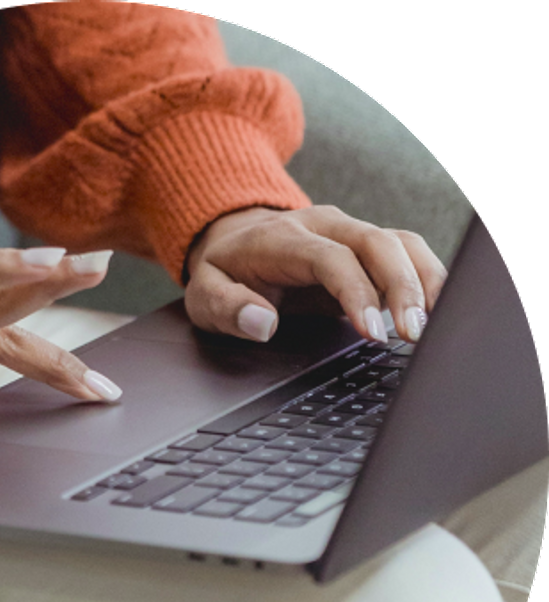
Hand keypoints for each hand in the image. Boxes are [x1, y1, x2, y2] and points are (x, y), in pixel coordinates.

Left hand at [184, 205, 447, 344]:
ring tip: (434, 325)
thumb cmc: (222, 271)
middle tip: (413, 335)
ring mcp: (349, 231)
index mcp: (283, 239)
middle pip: (378, 243)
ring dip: (424, 281)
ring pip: (401, 242)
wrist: (231, 238)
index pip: (331, 259)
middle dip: (402, 288)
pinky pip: (406, 252)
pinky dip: (426, 277)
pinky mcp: (365, 246)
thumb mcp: (204, 294)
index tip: (372, 332)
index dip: (356, 293)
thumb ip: (227, 308)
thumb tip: (261, 325)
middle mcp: (323, 226)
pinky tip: (436, 310)